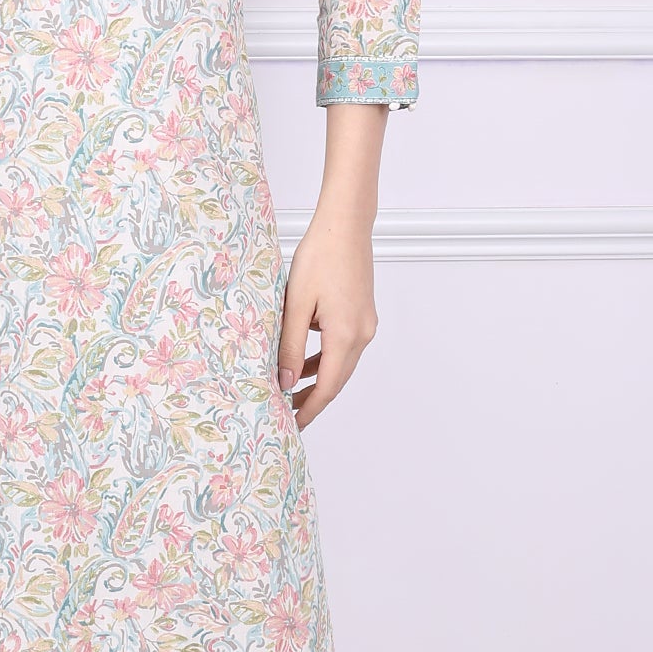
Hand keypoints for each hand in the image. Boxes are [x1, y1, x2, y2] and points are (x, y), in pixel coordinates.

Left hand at [276, 213, 376, 428]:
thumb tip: (286, 381)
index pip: (328, 387)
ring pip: (341, 364)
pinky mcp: (362, 314)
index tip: (293, 425)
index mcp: (346, 335)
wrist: (344, 225)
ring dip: (319, 379)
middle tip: (288, 415)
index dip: (310, 409)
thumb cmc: (319, 257)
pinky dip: (325, 359)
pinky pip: (344, 347)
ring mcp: (366, 324)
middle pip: (338, 380)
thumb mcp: (296, 305)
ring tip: (293, 392)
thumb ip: (291, 347)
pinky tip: (306, 361)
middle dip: (314, 399)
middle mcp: (362, 334)